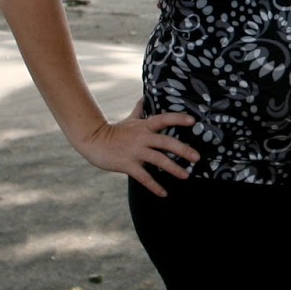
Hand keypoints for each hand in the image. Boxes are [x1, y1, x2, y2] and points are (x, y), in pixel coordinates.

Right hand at [75, 100, 199, 193]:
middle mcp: (142, 137)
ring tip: (186, 175)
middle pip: (166, 142)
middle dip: (183, 150)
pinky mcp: (128, 165)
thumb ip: (139, 109)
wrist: (93, 141)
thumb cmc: (114, 131)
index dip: (178, 119)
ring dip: (174, 168)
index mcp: (144, 126)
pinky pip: (144, 177)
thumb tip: (145, 96)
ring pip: (159, 160)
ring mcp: (135, 151)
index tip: (193, 121)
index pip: (164, 119)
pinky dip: (155, 186)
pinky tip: (164, 193)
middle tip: (197, 157)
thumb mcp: (129, 119)